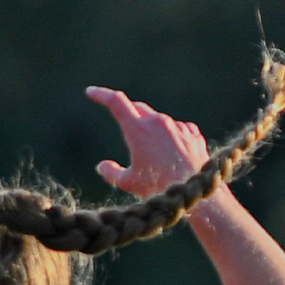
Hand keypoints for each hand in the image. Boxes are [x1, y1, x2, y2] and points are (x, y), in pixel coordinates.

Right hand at [85, 87, 210, 197]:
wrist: (193, 192)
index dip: (101, 95)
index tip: (91, 92)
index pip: (116, 102)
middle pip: (138, 108)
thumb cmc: (158, 187)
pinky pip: (179, 129)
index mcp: (138, 129)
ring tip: (153, 152)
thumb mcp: (128, 182)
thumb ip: (111, 173)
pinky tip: (172, 151)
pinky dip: (172, 135)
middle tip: (123, 121)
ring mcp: (178, 127)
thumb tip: (102, 166)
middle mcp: (158, 122)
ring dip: (152, 129)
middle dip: (129, 112)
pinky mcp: (193, 134)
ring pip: (160, 121)